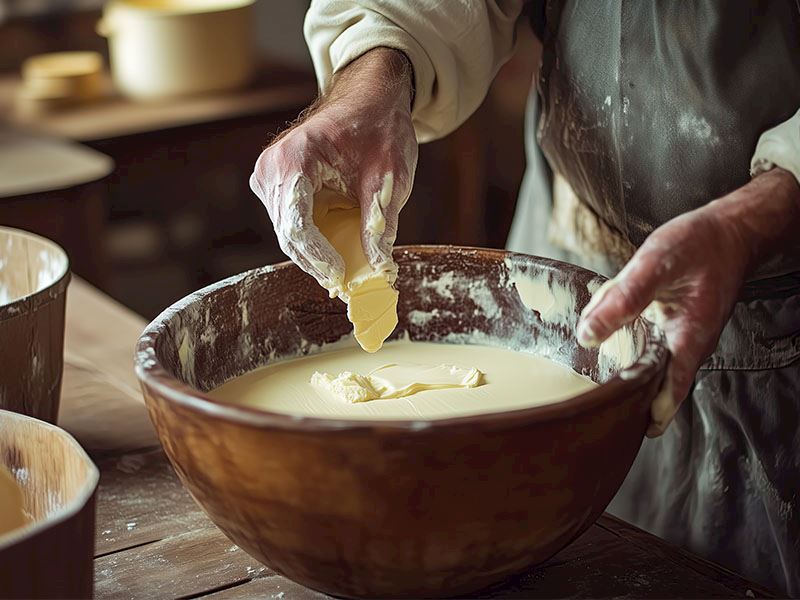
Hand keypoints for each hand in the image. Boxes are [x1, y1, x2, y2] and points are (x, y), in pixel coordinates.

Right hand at [250, 48, 417, 293]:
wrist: (368, 99)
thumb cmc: (378, 127)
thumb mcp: (389, 174)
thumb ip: (380, 222)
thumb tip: (378, 267)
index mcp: (295, 158)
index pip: (297, 223)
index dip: (318, 256)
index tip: (341, 276)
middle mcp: (271, 168)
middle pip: (288, 233)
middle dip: (317, 262)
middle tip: (347, 285)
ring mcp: (268, 176)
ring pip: (287, 233)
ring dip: (314, 255)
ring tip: (345, 271)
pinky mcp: (275, 185)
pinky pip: (290, 223)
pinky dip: (312, 240)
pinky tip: (334, 252)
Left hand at [576, 167, 799, 436]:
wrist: (728, 231)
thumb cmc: (700, 244)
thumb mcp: (656, 264)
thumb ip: (622, 299)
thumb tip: (588, 335)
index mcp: (689, 340)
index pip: (668, 393)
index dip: (647, 415)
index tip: (624, 433)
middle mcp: (688, 346)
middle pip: (655, 385)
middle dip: (629, 397)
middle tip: (597, 411)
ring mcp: (682, 338)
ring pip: (648, 363)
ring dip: (625, 368)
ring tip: (594, 376)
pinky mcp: (674, 326)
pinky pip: (648, 344)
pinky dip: (628, 343)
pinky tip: (604, 334)